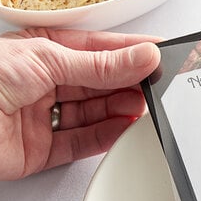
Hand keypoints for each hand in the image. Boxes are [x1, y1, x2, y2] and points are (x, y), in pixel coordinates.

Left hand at [0, 28, 160, 179]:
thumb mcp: (46, 60)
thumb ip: (98, 65)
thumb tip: (140, 58)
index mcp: (43, 52)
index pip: (96, 51)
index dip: (129, 52)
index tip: (158, 54)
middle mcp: (45, 84)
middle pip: (99, 85)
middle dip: (127, 84)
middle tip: (153, 85)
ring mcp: (47, 118)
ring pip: (96, 115)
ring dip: (120, 112)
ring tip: (142, 108)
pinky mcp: (45, 150)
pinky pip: (84, 143)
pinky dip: (107, 138)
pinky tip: (125, 129)